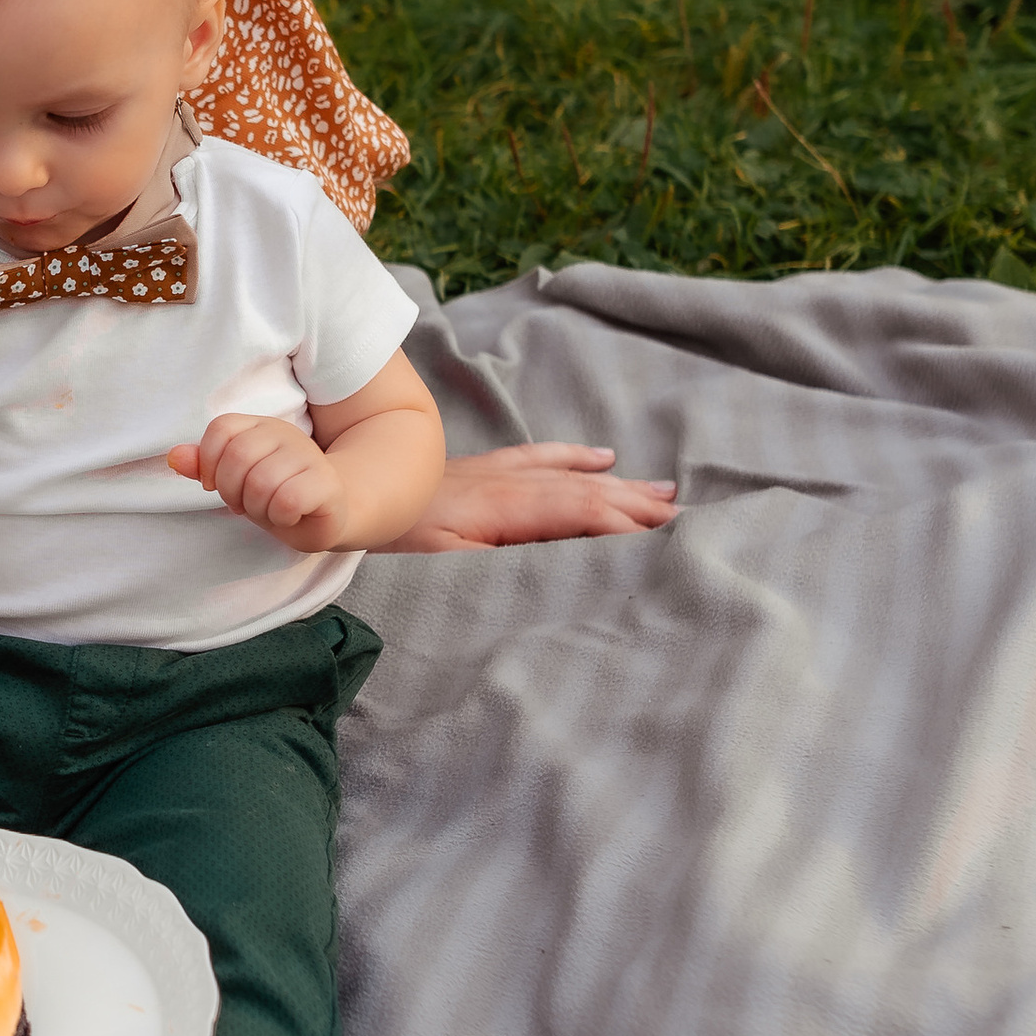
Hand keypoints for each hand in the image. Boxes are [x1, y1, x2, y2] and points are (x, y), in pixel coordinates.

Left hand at [168, 411, 351, 554]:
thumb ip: (205, 467)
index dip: (209, 462)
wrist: (328, 513)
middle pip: (238, 456)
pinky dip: (280, 516)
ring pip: (262, 481)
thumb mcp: (235, 481)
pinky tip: (289, 516)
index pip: (221, 429)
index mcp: (259, 427)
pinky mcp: (326, 483)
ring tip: (269, 510)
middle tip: (244, 505)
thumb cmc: (276, 495)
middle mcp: (284, 434)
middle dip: (232, 491)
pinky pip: (287, 500)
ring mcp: (309, 455)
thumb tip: (174, 457)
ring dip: (258, 508)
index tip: (213, 486)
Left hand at [379, 443, 677, 550]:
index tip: (668, 544)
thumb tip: (558, 577)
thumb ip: (502, 570)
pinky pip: (541, 459)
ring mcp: (497, 473)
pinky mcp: (482, 471)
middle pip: (586, 494)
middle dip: (638, 507)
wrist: (349, 500)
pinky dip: (575, 459)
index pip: (581, 514)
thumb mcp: (445, 569)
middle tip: (686, 523)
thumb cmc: (393, 544)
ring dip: (620, 487)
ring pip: (572, 477)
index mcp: (505, 509)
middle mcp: (509, 484)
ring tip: (666, 496)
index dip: (626, 528)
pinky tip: (603, 458)